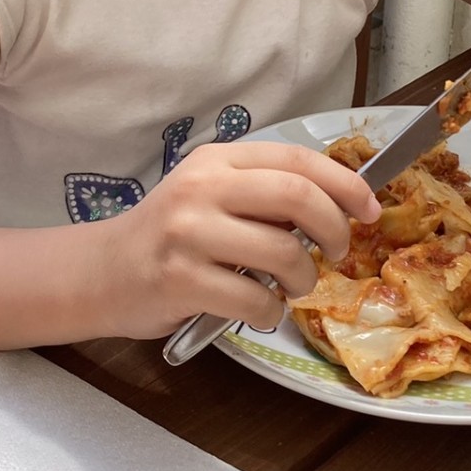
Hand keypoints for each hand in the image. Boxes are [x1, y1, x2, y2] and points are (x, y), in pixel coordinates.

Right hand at [96, 142, 380, 337]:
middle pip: (297, 196)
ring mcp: (188, 233)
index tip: (370, 209)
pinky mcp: (180, 279)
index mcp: (218, 161)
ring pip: (282, 251)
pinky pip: (254, 297)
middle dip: (334, 228)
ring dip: (302, 278)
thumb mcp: (211, 196)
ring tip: (290, 286)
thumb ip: (263, 194)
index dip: (345, 183)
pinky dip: (269, 311)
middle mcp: (202, 187)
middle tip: (336, 252)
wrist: (100, 272)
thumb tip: (339, 206)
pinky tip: (258, 309)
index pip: (298, 159)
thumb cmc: (168, 236)